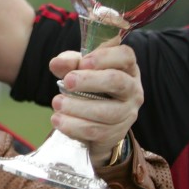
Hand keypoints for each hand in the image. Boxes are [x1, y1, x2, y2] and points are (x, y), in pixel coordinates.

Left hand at [47, 44, 142, 165]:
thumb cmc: (89, 87)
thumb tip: (57, 63)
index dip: (104, 57)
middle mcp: (132, 89)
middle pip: (117, 82)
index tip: (82, 62)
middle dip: (89, 81)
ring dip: (77, 107)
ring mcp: (127, 113)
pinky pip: (96, 131)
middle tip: (67, 82)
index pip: (125, 55)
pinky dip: (74, 126)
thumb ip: (69, 63)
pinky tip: (59, 120)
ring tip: (57, 103)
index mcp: (127, 68)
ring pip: (106, 111)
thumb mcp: (79, 70)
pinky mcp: (117, 133)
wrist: (93, 122)